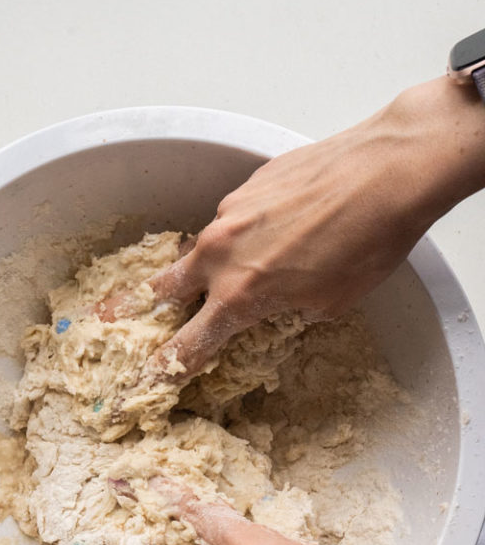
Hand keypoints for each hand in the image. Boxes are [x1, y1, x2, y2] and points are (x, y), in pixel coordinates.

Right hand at [100, 77, 484, 386]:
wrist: (389, 170)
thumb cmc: (368, 244)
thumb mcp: (330, 302)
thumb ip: (288, 310)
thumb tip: (282, 305)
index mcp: (238, 296)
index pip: (188, 344)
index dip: (168, 365)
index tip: (155, 374)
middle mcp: (221, 253)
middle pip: (165, 288)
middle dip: (160, 306)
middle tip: (159, 314)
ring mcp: (230, 212)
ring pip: (201, 247)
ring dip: (210, 263)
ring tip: (243, 263)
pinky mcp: (248, 183)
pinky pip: (232, 215)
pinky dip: (244, 228)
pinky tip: (280, 225)